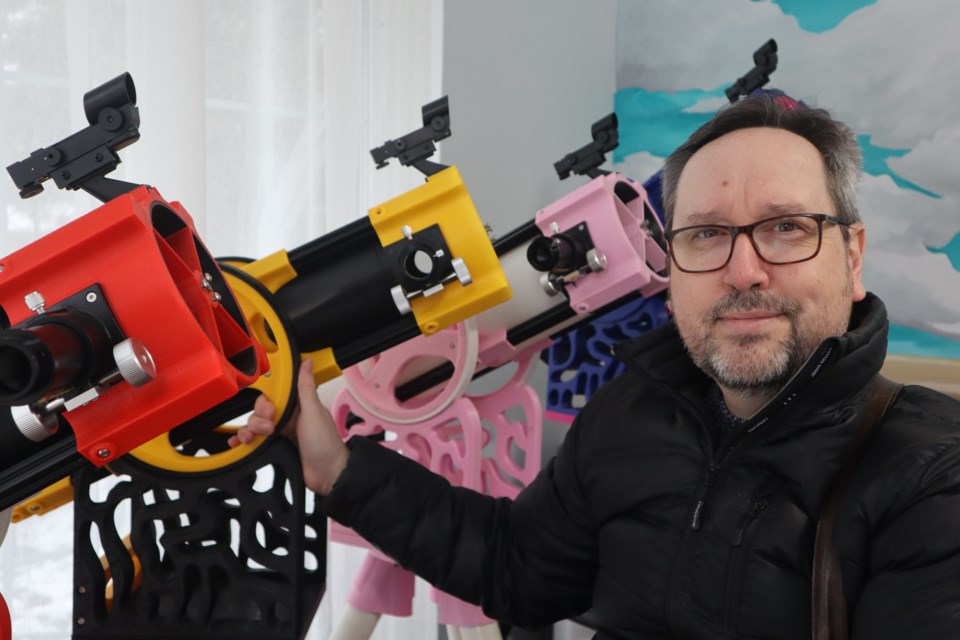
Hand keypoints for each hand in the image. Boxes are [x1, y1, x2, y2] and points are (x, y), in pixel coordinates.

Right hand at [229, 359, 349, 495]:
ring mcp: (281, 433)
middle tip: (269, 428)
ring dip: (249, 431)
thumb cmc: (326, 444)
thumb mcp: (314, 412)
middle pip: (260, 412)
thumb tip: (306, 362)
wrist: (327, 474)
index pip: (273, 396)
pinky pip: (255, 442)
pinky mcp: (276, 448)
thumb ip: (306, 388)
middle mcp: (288, 418)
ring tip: (255, 439)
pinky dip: (245, 442)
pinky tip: (238, 444)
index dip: (266, 402)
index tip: (269, 411)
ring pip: (255, 426)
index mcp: (298, 406)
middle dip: (258, 419)